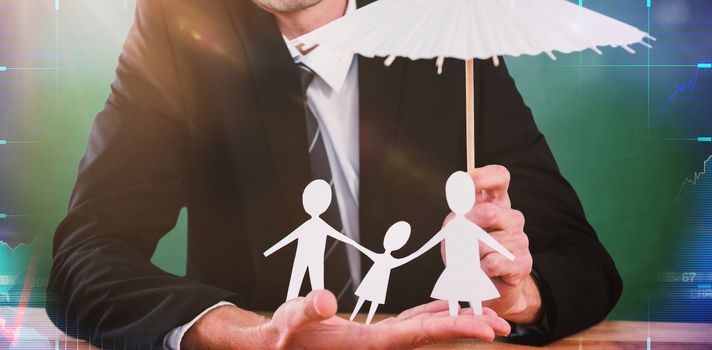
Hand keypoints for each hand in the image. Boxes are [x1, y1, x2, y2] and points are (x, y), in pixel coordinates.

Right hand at [182, 290, 510, 348]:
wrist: (270, 349)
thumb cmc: (279, 338)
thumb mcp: (287, 322)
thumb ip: (306, 311)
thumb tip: (325, 301)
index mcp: (366, 344)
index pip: (419, 334)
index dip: (455, 328)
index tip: (487, 326)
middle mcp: (379, 345)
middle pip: (431, 334)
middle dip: (466, 328)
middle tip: (502, 322)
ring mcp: (377, 341)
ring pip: (423, 329)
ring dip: (453, 321)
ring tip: (484, 313)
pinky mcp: (372, 335)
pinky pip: (408, 324)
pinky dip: (429, 316)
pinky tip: (443, 308)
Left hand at [442, 165, 542, 323]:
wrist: (483, 287)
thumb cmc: (467, 254)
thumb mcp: (454, 232)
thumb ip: (457, 220)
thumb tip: (465, 221)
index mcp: (495, 202)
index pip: (499, 177)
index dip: (482, 177)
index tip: (464, 187)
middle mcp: (511, 216)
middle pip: (488, 212)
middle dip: (466, 229)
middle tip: (459, 242)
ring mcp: (520, 238)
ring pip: (486, 242)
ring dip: (470, 255)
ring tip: (472, 261)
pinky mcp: (523, 261)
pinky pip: (494, 262)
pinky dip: (480, 270)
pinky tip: (483, 271)